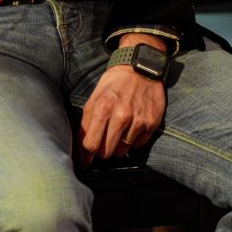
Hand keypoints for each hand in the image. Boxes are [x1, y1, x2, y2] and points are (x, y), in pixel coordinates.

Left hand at [77, 35, 167, 168]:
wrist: (140, 67)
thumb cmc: (114, 83)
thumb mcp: (95, 96)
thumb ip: (87, 121)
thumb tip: (81, 146)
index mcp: (102, 107)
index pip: (90, 144)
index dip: (85, 157)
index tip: (83, 163)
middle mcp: (120, 115)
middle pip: (106, 152)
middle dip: (101, 151)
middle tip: (102, 144)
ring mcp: (137, 120)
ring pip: (122, 151)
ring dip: (117, 146)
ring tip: (118, 131)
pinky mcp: (151, 123)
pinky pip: (138, 146)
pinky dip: (133, 141)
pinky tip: (131, 127)